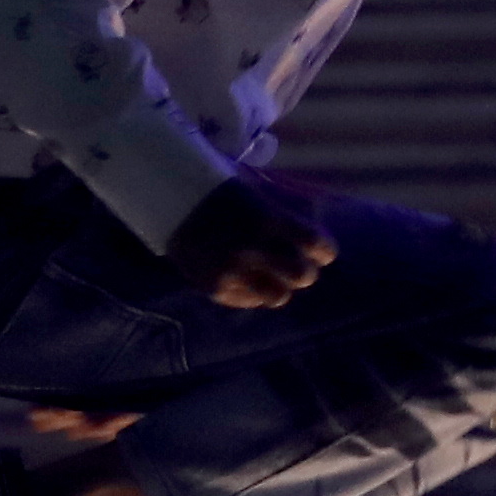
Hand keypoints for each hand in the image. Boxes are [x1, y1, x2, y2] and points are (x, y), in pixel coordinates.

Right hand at [169, 176, 335, 310]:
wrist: (171, 202)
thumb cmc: (219, 194)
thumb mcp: (256, 195)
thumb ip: (285, 217)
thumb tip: (314, 236)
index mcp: (268, 219)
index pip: (315, 243)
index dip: (324, 251)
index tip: (323, 254)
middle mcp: (254, 248)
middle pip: (303, 275)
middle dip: (304, 272)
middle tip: (298, 269)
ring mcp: (235, 271)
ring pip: (279, 297)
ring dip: (280, 287)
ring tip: (270, 278)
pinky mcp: (217, 288)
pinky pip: (249, 301)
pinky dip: (252, 292)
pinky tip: (245, 279)